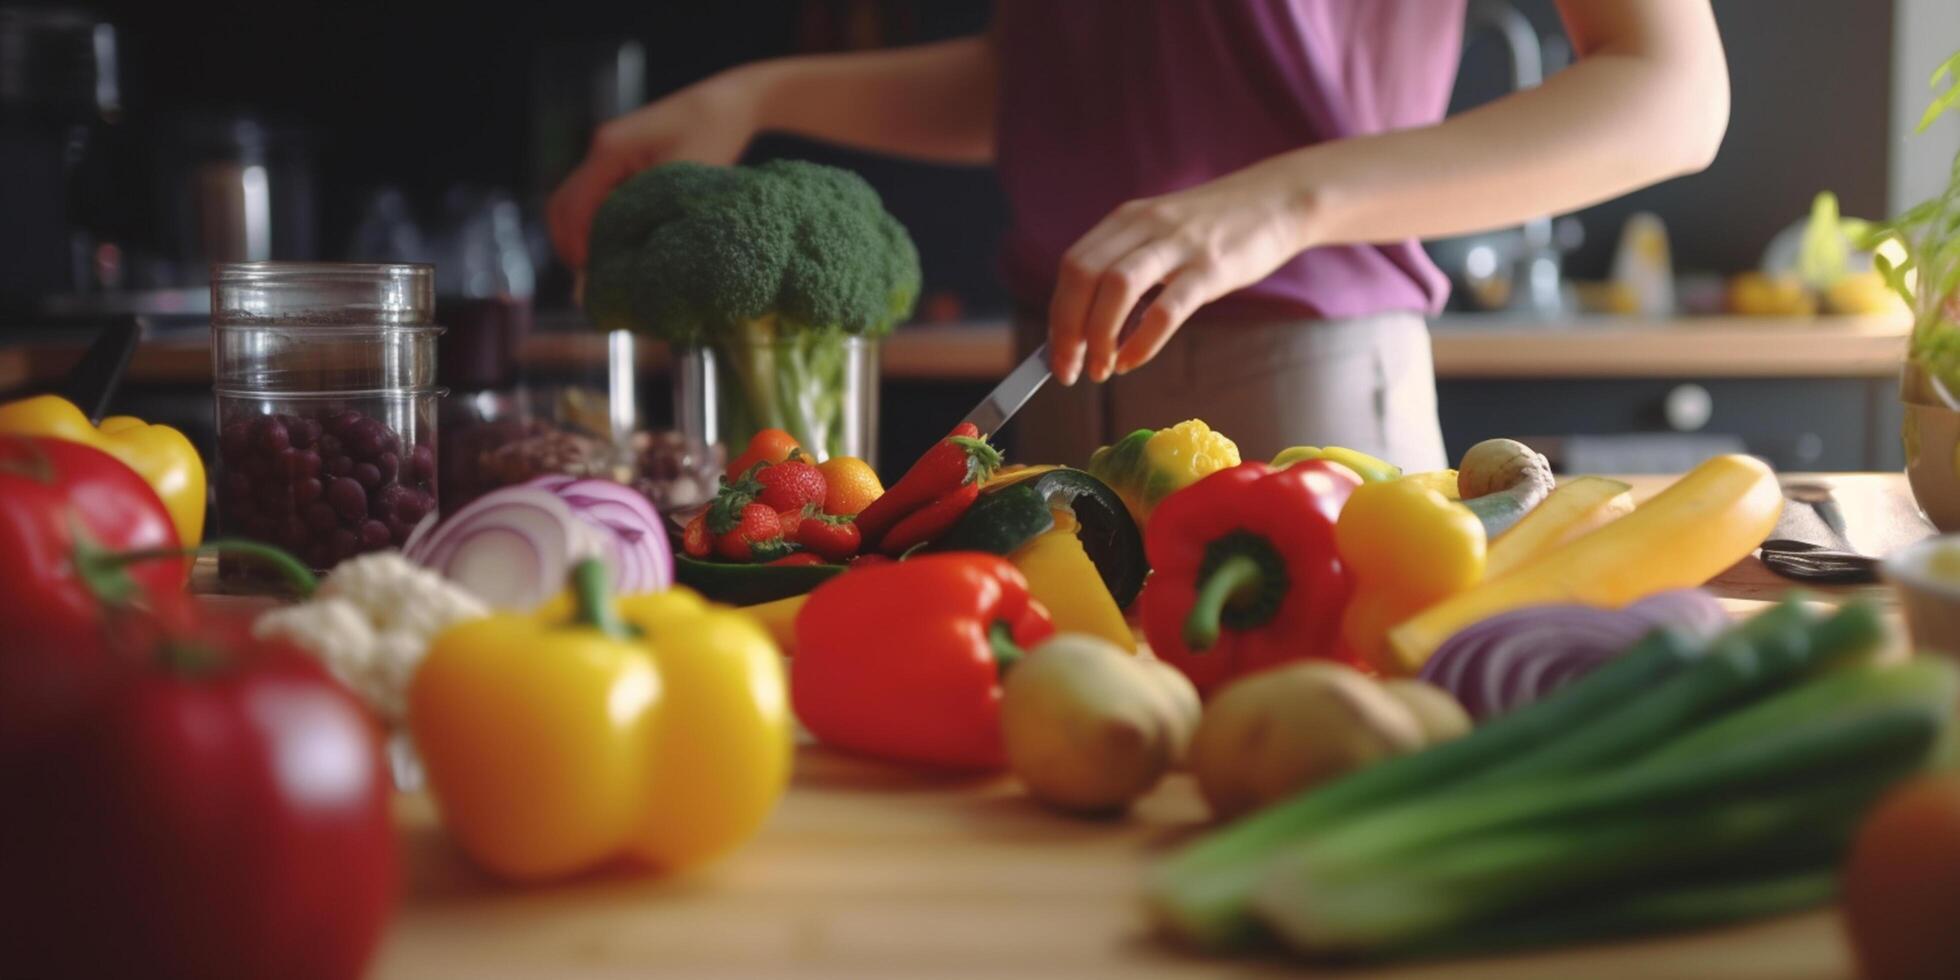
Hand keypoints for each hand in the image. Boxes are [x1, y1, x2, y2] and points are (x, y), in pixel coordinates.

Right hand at [548, 69, 762, 268]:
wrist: (729, 103)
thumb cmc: (712, 136)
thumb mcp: (684, 181)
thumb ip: (650, 217)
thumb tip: (632, 262)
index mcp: (610, 149)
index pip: (574, 206)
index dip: (577, 246)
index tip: (595, 281)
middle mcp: (601, 148)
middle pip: (563, 205)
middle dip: (572, 245)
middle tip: (596, 282)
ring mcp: (608, 153)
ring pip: (576, 203)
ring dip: (583, 235)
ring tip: (606, 270)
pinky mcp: (621, 161)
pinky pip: (596, 197)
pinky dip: (598, 223)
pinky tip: (619, 247)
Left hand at [1047, 161, 1317, 383]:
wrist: (1277, 201)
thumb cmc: (1216, 228)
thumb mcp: (1161, 232)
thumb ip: (1127, 263)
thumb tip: (1088, 322)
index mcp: (1126, 219)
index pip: (1073, 266)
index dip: (1058, 314)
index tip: (1056, 354)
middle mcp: (1146, 226)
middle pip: (1084, 275)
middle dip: (1068, 330)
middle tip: (1070, 370)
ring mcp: (1179, 245)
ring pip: (1116, 287)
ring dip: (1099, 335)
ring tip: (1100, 370)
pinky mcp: (1211, 268)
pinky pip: (1166, 308)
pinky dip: (1142, 341)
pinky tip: (1133, 361)